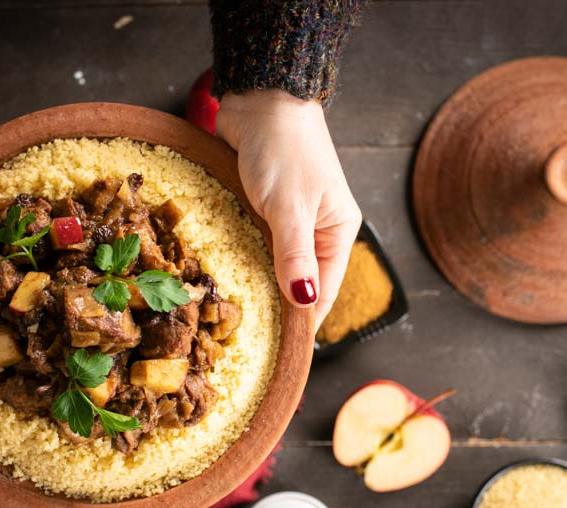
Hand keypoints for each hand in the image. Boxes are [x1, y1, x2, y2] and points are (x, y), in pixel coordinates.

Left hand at [216, 90, 360, 327]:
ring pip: (276, 266)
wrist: (261, 97)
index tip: (283, 352)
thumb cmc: (284, 148)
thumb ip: (294, 255)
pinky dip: (245, 261)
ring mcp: (289, 220)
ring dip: (260, 286)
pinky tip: (228, 280)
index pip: (323, 291)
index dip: (304, 323)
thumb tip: (302, 301)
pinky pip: (256, 245)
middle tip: (251, 341)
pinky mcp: (264, 208)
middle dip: (279, 308)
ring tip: (237, 320)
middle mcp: (317, 230)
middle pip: (300, 283)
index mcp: (338, 232)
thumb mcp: (290, 207)